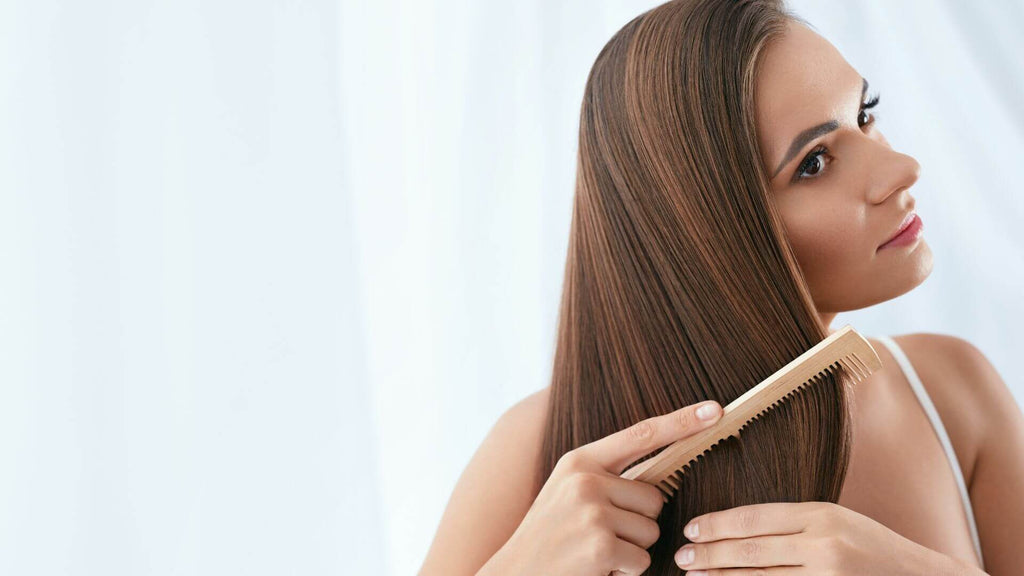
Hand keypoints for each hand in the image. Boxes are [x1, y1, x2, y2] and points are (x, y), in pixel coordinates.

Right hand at [495, 400, 723, 575]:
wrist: (511, 574)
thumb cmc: (548, 536)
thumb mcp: (567, 492)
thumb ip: (605, 477)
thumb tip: (656, 479)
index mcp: (579, 461)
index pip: (641, 435)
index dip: (682, 422)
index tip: (714, 410)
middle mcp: (585, 480)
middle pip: (655, 498)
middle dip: (638, 523)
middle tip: (600, 535)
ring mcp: (592, 512)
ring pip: (651, 532)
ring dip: (630, 551)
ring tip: (594, 551)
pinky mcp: (600, 546)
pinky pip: (641, 560)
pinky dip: (624, 573)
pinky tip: (595, 568)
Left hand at [673, 501, 960, 574]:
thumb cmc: (872, 547)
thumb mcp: (835, 520)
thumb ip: (792, 523)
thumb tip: (737, 527)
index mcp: (822, 515)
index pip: (755, 517)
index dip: (717, 524)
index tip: (691, 529)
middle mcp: (824, 545)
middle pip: (751, 549)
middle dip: (711, 554)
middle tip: (681, 557)